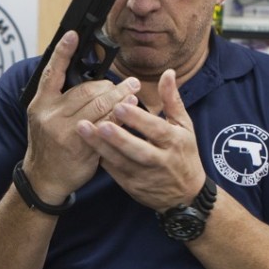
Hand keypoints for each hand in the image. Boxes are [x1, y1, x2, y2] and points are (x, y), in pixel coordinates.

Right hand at [24, 30, 140, 202]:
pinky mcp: (79, 145)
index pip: (51, 72)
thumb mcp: (45, 118)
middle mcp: (50, 114)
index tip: (73, 34)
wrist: (44, 179)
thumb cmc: (49, 146)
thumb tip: (88, 79)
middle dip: (110, 85)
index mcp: (40, 104)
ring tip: (133, 92)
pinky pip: (105, 125)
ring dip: (120, 97)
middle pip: (86, 90)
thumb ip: (61, 100)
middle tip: (129, 82)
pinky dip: (119, 117)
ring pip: (99, 105)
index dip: (62, 51)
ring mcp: (64, 130)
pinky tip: (129, 112)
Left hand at [77, 68, 205, 210]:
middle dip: (119, 137)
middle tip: (100, 123)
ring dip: (101, 146)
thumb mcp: (184, 126)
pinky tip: (84, 145)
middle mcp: (160, 160)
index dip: (138, 119)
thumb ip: (172, 100)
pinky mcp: (132, 186)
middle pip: (138, 149)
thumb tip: (168, 73)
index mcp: (174, 142)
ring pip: (121, 162)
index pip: (156, 129)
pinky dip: (100, 159)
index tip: (120, 105)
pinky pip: (113, 172)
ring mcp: (145, 176)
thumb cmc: (183, 154)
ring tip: (83, 130)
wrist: (185, 195)